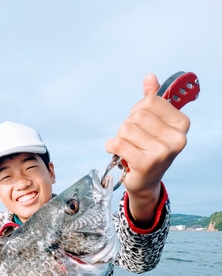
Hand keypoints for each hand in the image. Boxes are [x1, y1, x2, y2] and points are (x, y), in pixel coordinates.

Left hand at [105, 74, 189, 226]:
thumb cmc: (149, 149)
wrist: (145, 181)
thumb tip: (150, 77)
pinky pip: (118, 144)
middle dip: (128, 126)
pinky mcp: (146, 163)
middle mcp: (176, 138)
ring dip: (120, 138)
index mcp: (181, 124)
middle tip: (133, 140)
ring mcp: (162, 152)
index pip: (150, 101)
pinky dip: (112, 147)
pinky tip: (118, 154)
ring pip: (126, 129)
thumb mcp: (154, 123)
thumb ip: (152, 100)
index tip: (141, 124)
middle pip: (137, 116)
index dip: (138, 110)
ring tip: (128, 148)